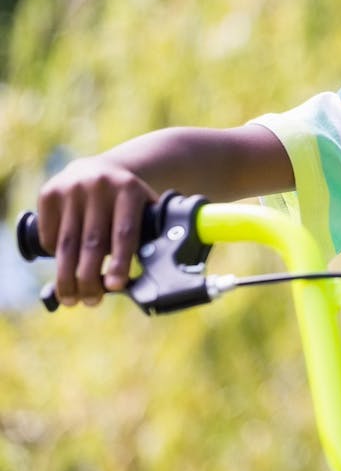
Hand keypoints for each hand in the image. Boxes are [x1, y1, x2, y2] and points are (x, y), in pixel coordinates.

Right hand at [36, 156, 157, 306]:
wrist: (97, 169)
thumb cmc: (126, 202)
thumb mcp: (143, 207)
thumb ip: (151, 232)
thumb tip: (161, 272)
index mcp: (129, 190)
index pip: (124, 233)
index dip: (119, 262)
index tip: (115, 286)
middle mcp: (100, 185)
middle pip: (93, 242)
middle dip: (89, 278)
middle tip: (91, 302)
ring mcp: (72, 188)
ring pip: (67, 243)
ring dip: (67, 277)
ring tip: (72, 299)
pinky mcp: (49, 193)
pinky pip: (50, 235)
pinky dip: (54, 256)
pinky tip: (63, 269)